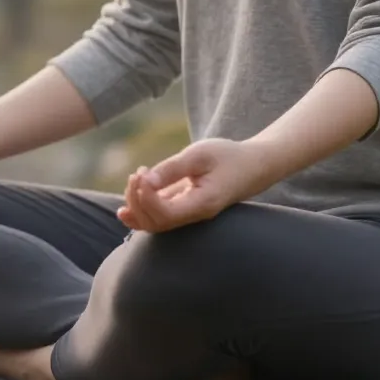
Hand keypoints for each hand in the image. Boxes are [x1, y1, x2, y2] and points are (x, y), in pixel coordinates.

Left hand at [117, 138, 275, 232]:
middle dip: (137, 201)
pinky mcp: (184, 210)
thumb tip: (145, 180)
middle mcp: (195, 216)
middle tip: (137, 174)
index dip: (145, 198)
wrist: (253, 165)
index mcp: (203, 204)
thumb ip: (171, 169)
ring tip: (136, 178)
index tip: (141, 174)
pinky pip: (159, 218)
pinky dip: (141, 211)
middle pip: (155, 223)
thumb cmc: (228, 156)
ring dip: (136, 205)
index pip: (165, 214)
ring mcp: (189, 216)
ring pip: (154, 224)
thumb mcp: (199, 155)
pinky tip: (126, 204)